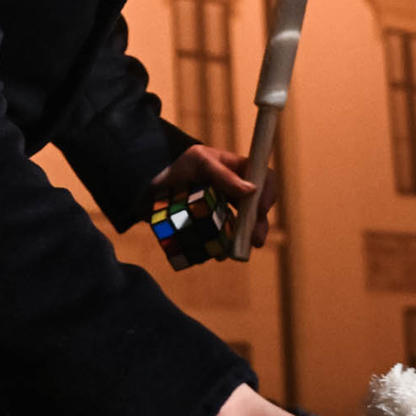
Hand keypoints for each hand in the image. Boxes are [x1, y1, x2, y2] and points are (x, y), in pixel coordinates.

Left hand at [150, 144, 276, 248]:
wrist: (147, 186)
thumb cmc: (175, 167)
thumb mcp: (198, 162)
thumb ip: (223, 174)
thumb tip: (251, 189)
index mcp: (236, 171)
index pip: (264, 179)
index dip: (268, 193)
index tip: (260, 209)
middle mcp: (234, 193)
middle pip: (257, 210)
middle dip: (258, 226)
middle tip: (255, 240)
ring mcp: (222, 211)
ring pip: (241, 229)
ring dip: (240, 241)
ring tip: (230, 252)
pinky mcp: (209, 228)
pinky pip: (221, 241)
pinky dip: (219, 248)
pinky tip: (215, 253)